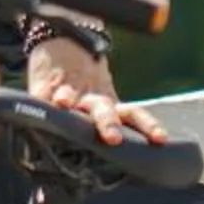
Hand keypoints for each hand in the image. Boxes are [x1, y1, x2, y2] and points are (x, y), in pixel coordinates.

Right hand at [26, 38, 168, 144]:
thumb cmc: (86, 82)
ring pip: (71, 99)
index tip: (160, 138)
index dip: (148, 126)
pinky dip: (45, 98)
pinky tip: (46, 100)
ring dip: (70, 102)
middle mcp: (91, 100)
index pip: (133, 115)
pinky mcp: (44, 88)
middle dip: (108, 124)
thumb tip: (129, 162)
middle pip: (104, 110)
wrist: (67, 40)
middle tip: (113, 138)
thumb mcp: (103, 99)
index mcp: (110, 104)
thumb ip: (112, 123)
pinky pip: (44, 95)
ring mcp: (68, 93)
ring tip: (65, 104)